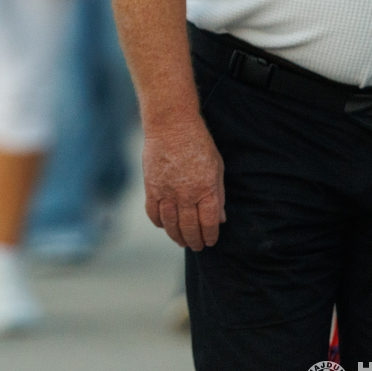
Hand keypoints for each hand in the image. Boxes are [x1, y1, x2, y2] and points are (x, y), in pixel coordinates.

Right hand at [142, 116, 225, 249]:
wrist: (171, 125)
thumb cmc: (198, 143)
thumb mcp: (217, 167)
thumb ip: (218, 194)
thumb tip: (220, 218)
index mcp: (207, 190)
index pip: (209, 224)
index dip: (210, 236)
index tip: (210, 241)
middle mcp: (186, 194)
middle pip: (189, 228)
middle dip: (194, 241)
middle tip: (196, 246)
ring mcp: (166, 192)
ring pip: (170, 224)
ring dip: (176, 236)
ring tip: (181, 241)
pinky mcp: (151, 186)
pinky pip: (153, 212)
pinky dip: (158, 222)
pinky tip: (164, 225)